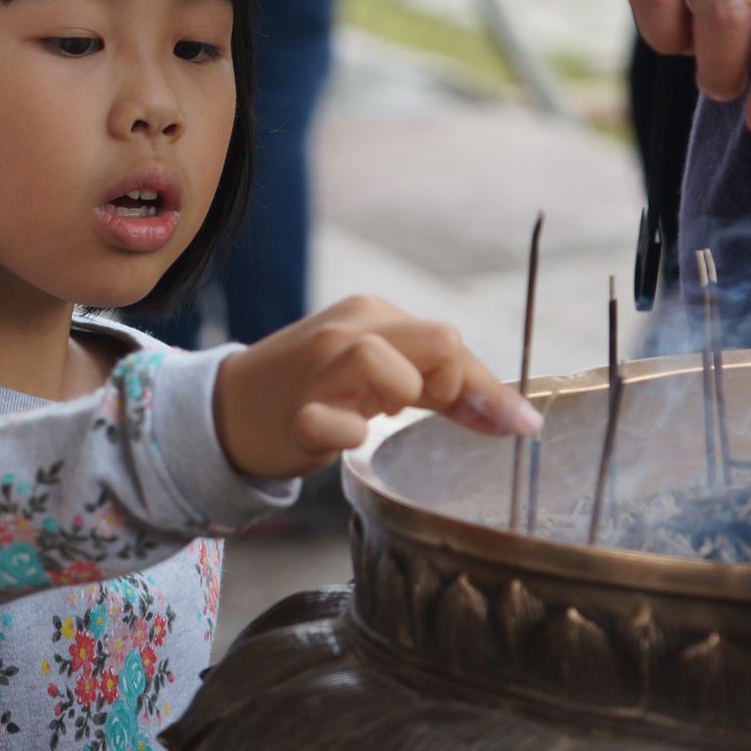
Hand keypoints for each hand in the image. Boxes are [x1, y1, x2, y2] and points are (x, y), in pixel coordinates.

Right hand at [211, 295, 543, 480]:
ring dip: (401, 402)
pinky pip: (338, 426)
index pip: (452, 341)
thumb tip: (515, 417)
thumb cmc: (315, 392)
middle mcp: (348, 328)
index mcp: (372, 314)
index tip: (521, 426)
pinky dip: (349, 437)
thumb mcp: (378, 376)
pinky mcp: (296, 411)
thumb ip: (440, 387)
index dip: (489, 388)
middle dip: (452, 388)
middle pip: (441, 341)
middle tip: (424, 413)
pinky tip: (342, 437)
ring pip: (391, 369)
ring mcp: (319, 368)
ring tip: (375, 415)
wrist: (229, 409)